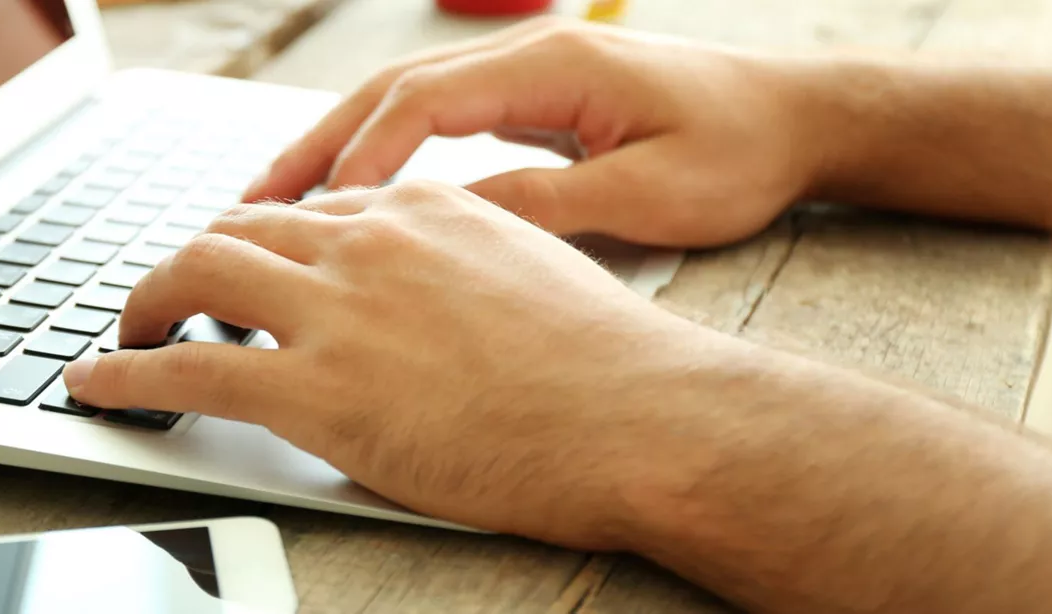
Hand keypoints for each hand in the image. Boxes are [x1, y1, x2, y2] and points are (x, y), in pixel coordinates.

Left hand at [62, 181, 732, 547]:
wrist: (645, 418)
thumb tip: (427, 292)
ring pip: (197, 276)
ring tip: (128, 333)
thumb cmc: (610, 365)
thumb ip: (460, 264)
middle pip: (238, 228)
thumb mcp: (531, 272)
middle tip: (170, 296)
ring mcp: (340, 312)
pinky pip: (189, 372)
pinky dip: (127, 374)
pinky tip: (98, 382)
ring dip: (146, 302)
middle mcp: (370, 241)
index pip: (309, 208)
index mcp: (422, 208)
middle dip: (191, 260)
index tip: (240, 269)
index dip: (259, 241)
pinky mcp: (320, 392)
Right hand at [243, 18, 829, 247]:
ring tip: (278, 198)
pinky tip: (356, 191)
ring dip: (341, 145)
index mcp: (553, 68)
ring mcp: (529, 71)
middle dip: (320, 144)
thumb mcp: (648, 193)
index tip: (314, 214)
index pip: (425, 105)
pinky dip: (386, 149)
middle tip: (252, 200)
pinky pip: (438, 116)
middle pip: (394, 91)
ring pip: (406, 99)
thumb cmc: (740, 152)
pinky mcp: (535, 95)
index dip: (362, 158)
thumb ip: (546, 203)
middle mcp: (530, 57)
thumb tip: (448, 222)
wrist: (799, 117)